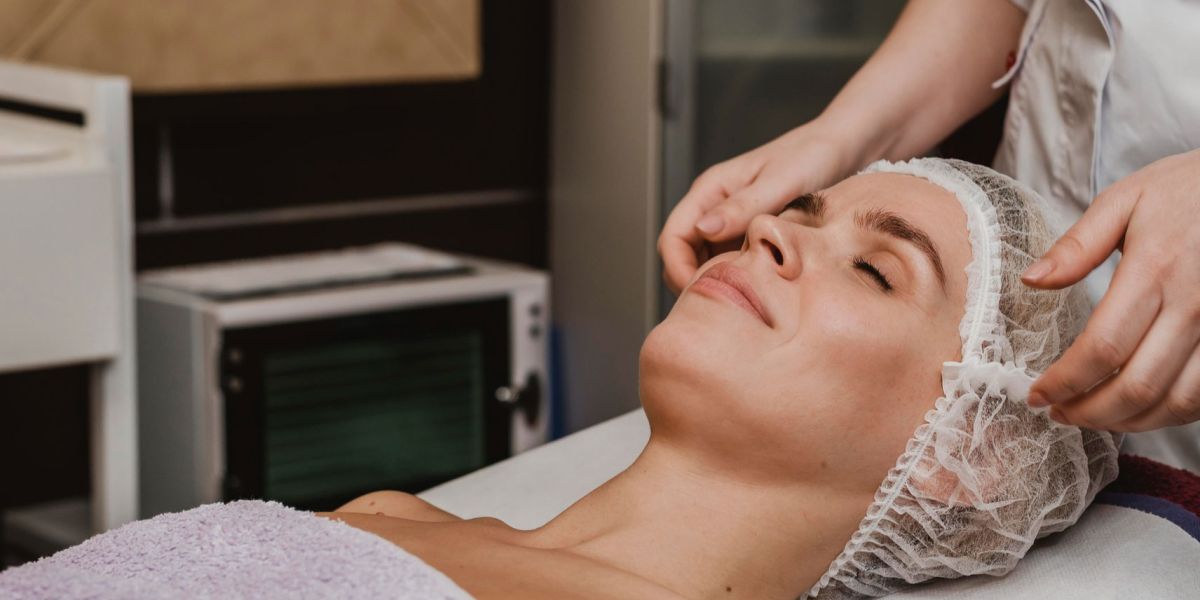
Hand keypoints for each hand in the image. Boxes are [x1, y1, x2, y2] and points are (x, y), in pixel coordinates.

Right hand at [657, 124, 852, 292]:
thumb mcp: (781, 182)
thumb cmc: (812, 155)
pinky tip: (761, 288)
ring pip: (705, 262)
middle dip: (694, 282)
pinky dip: (738, 278)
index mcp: (710, 190)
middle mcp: (713, 207)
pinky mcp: (748, 234)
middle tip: (726, 307)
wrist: (842, 146)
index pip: (672, 238)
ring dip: (718, 282)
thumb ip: (742, 206)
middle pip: (681, 256)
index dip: (679, 270)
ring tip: (746, 299)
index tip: (704, 294)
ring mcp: (729, 222)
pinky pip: (731, 261)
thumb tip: (703, 229)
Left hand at [1024, 148, 1199, 431]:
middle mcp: (1194, 306)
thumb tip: (1030, 280)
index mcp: (1154, 270)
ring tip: (1092, 418)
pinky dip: (1171, 413)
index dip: (1065, 383)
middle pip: (1136, 385)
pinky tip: (1141, 409)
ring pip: (1176, 401)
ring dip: (1129, 422)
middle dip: (1089, 412)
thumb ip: (1077, 246)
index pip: (1101, 348)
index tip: (1037, 395)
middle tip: (1058, 415)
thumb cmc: (1189, 189)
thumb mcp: (1126, 198)